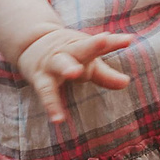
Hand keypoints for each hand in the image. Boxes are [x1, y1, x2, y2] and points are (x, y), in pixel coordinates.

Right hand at [16, 28, 135, 125]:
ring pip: (61, 63)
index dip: (115, 42)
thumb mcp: (87, 62)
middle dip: (92, 45)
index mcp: (82, 46)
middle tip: (104, 39)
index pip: (101, 44)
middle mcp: (68, 51)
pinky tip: (58, 119)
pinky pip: (46, 92)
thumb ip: (106, 75)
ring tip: (75, 72)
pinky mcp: (40, 78)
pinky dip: (52, 105)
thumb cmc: (67, 55)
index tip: (129, 40)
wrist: (29, 43)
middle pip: (82, 48)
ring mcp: (53, 63)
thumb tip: (127, 83)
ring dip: (68, 66)